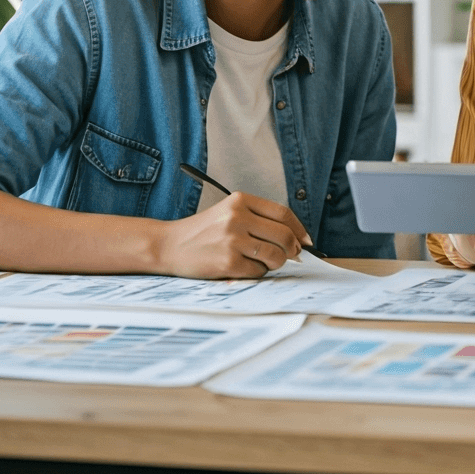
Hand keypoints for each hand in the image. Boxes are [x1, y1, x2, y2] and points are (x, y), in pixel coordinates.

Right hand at [158, 191, 310, 278]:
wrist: (169, 245)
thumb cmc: (203, 231)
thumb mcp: (229, 212)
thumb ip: (259, 219)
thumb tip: (296, 240)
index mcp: (240, 200)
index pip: (283, 213)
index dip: (299, 229)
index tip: (306, 241)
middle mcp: (237, 217)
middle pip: (284, 236)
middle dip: (292, 250)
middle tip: (290, 256)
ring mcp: (232, 240)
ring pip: (275, 256)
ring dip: (275, 263)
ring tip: (262, 262)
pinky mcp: (227, 262)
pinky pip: (258, 272)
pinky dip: (257, 273)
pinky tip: (243, 268)